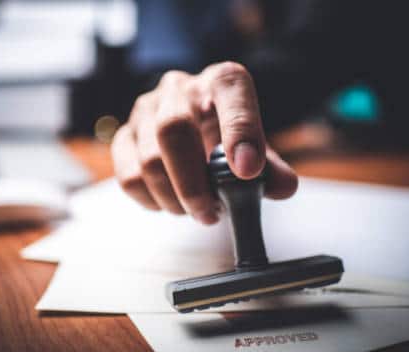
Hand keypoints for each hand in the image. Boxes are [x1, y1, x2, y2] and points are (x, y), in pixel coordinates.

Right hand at [111, 62, 297, 223]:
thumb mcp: (256, 148)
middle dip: (192, 183)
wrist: (195, 129)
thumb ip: (271, 168)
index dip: (239, 131)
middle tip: (210, 213)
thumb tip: (283, 187)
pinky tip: (170, 203)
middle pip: (173, 129)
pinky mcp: (125, 135)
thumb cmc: (228, 138)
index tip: (248, 171)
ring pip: (148, 159)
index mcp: (221, 82)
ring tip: (195, 211)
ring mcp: (146, 110)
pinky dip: (151, 201)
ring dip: (174, 199)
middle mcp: (179, 88)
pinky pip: (128, 176)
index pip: (230, 91)